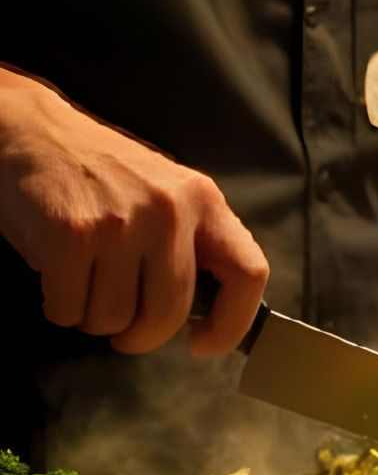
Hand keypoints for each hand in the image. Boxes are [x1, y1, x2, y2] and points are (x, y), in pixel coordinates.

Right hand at [0, 75, 267, 355]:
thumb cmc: (103, 177)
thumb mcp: (167, 197)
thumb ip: (193, 247)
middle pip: (170, 312)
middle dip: (142, 337)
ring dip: (95, 319)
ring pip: (116, 319)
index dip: (233, 323)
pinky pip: (70, 310)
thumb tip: (208, 317)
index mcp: (204, 201)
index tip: (204, 343)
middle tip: (126, 332)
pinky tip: (58, 279)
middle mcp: (170, 210)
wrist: (31, 130)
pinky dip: (60, 309)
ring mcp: (121, 222)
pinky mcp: (71, 235)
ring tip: (86, 285)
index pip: (248, 273)